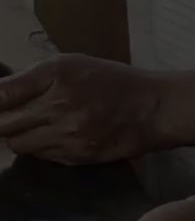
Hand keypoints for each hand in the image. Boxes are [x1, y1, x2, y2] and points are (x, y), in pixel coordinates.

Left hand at [0, 54, 161, 164]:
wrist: (153, 108)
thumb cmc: (113, 81)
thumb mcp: (73, 64)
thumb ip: (32, 77)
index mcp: (58, 75)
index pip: (2, 94)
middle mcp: (60, 106)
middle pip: (3, 125)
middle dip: (3, 120)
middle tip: (13, 114)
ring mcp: (67, 135)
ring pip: (18, 144)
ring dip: (22, 135)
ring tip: (42, 123)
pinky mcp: (75, 156)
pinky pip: (41, 155)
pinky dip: (43, 146)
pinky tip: (61, 134)